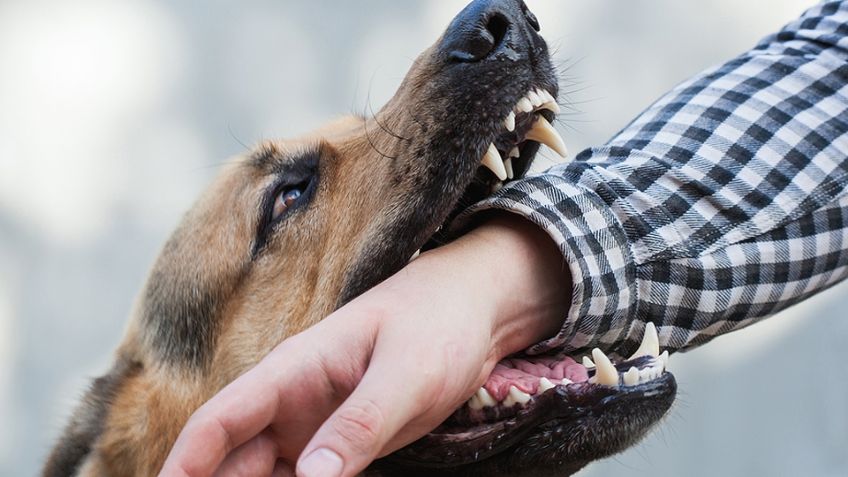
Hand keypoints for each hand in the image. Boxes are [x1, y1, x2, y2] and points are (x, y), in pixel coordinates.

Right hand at [159, 215, 569, 476]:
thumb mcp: (405, 375)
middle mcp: (292, 401)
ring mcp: (314, 422)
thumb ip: (359, 425)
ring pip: (264, 473)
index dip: (185, 463)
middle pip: (233, 458)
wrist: (475, 310)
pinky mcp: (342, 440)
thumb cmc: (438, 325)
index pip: (220, 420)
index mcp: (294, 370)